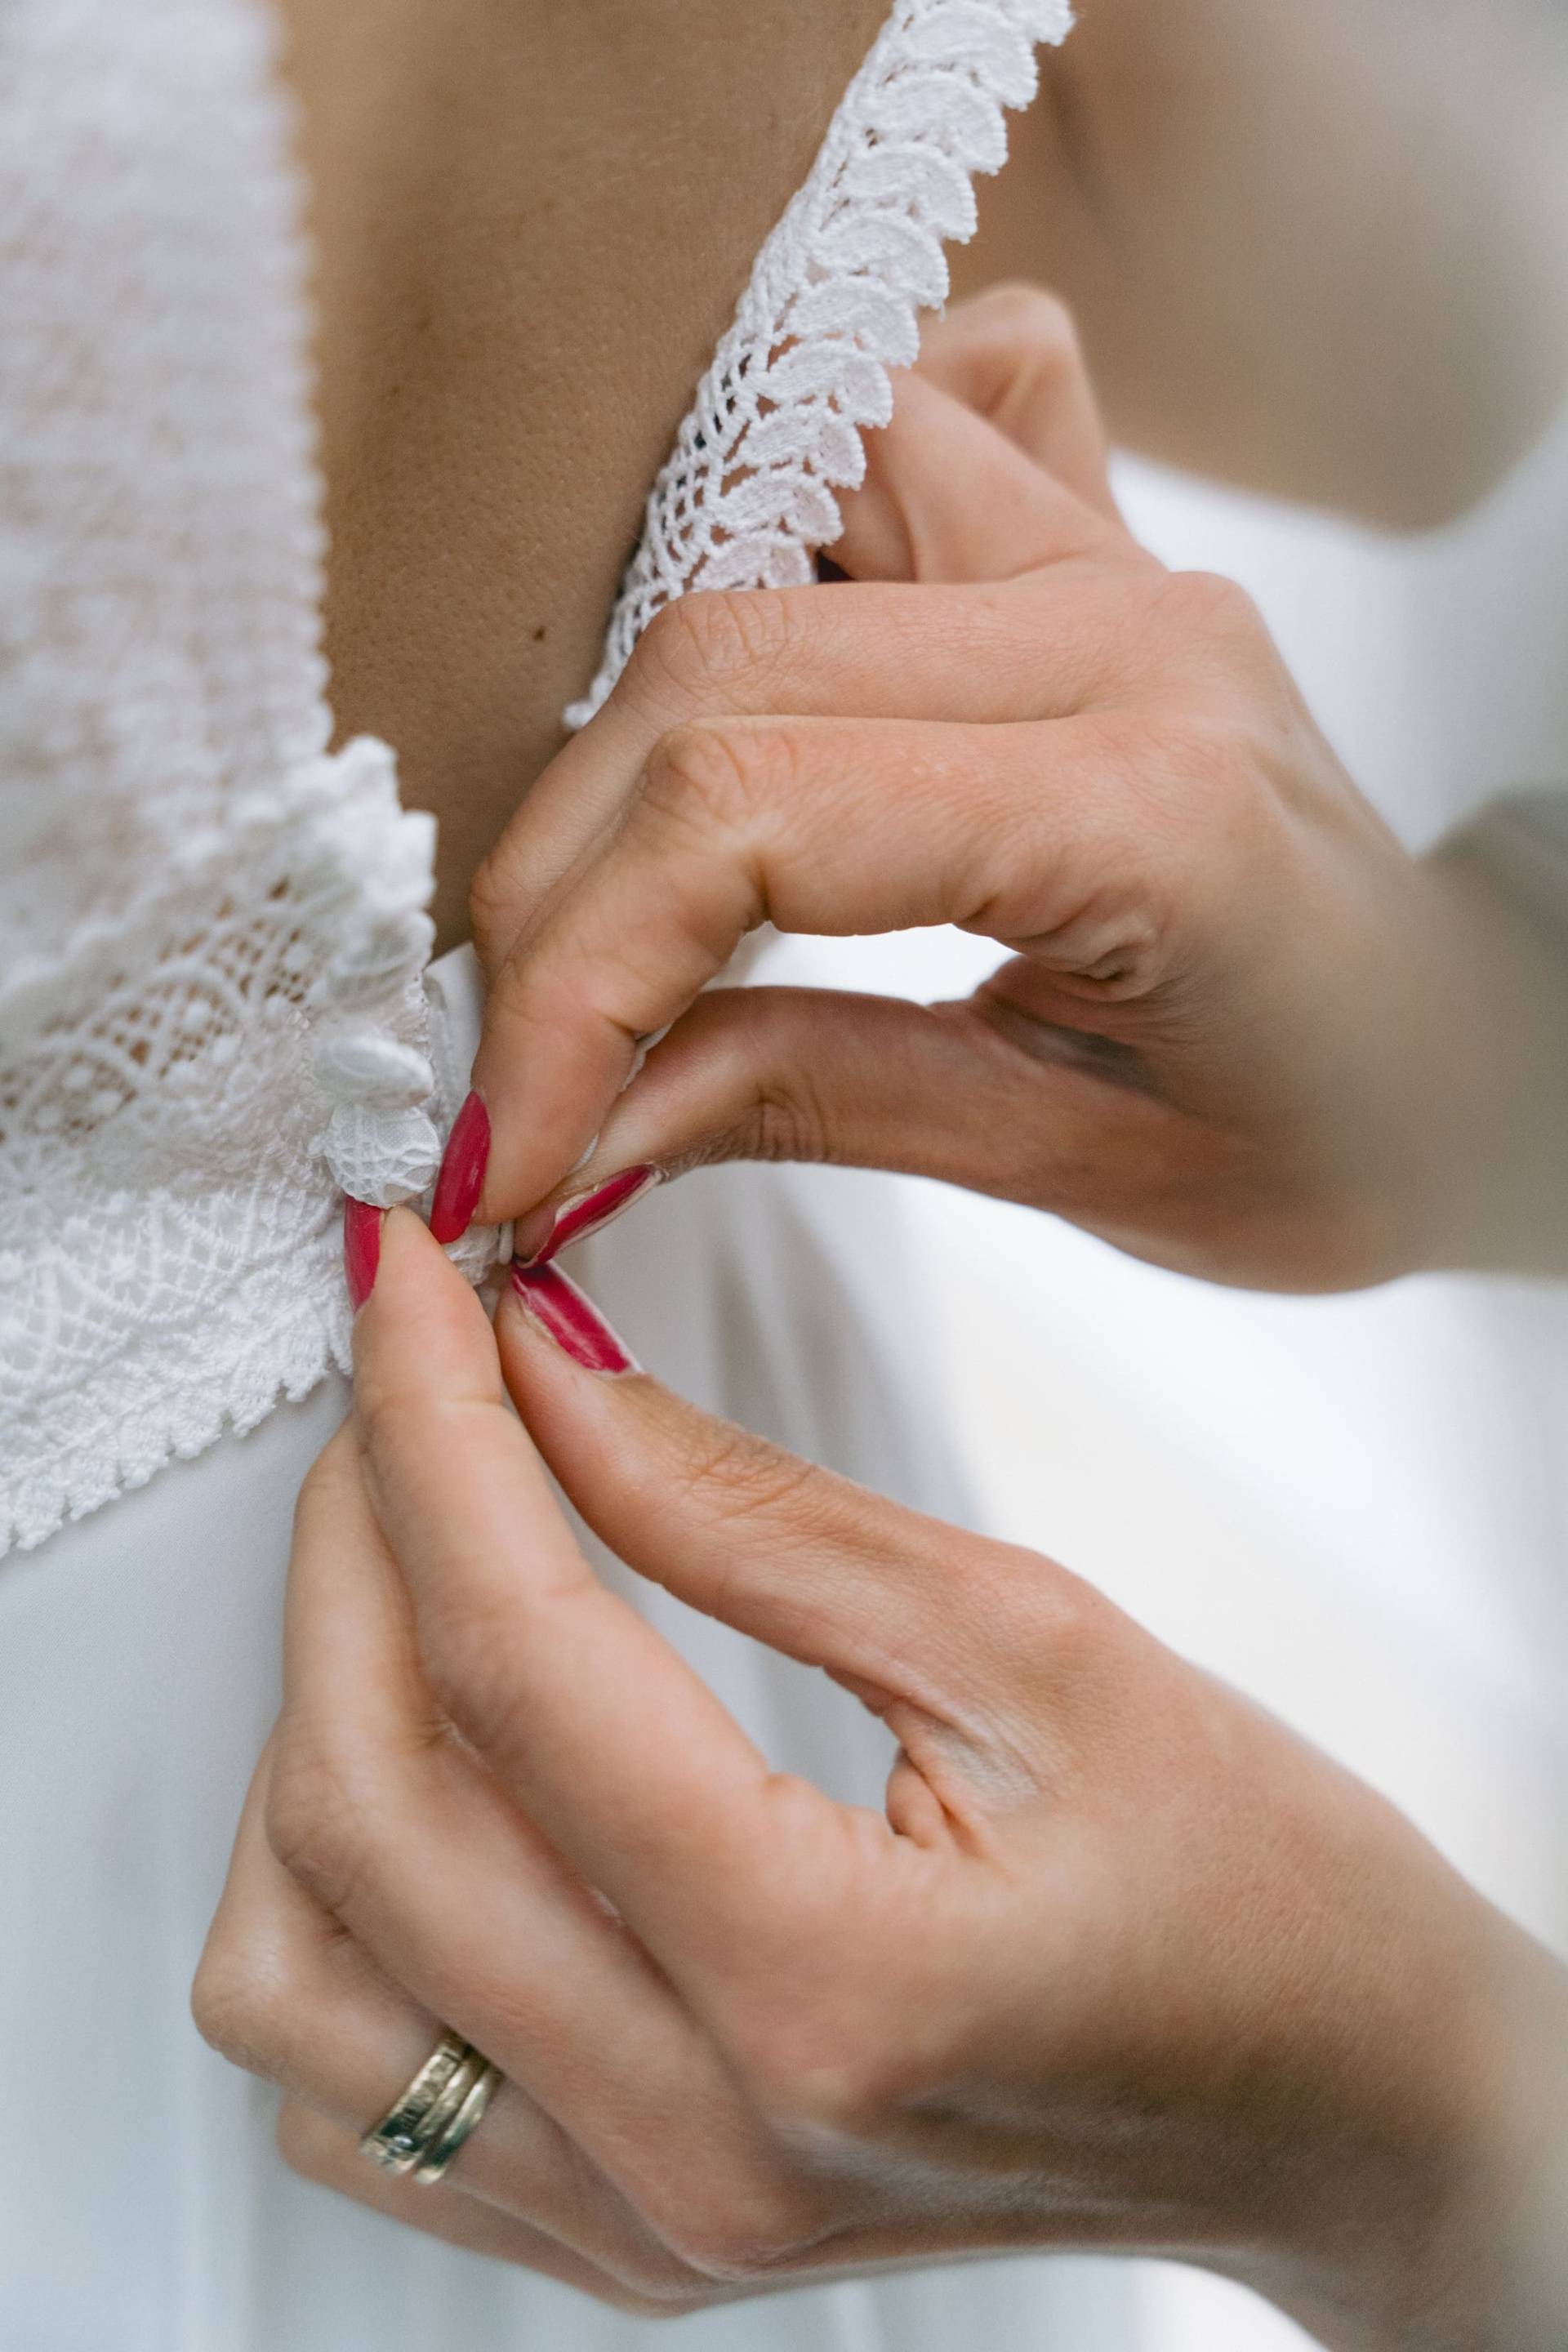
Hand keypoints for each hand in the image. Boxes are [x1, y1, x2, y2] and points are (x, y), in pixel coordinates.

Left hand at [194, 1214, 1567, 2342]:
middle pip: (365, 1805)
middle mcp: (700, 2144)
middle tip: (406, 1387)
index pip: (516, 1659)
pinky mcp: (626, 2238)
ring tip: (403, 1570)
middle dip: (350, 1540)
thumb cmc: (1263, 1898)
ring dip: (309, 1730)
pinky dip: (331, 1905)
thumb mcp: (1037, 1643)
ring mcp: (645, 2221)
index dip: (431, 1429)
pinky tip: (425, 1769)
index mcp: (826, 1986)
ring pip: (294, 1974)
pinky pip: (352, 2093)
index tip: (410, 1285)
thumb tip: (546, 1377)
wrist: (1349, 2114)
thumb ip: (753, 1513)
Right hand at [453, 288, 1547, 1292]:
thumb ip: (817, 1105)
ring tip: (592, 907)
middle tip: (517, 1057)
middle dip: (560, 882)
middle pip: (715, 663)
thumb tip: (573, 1120)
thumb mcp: (1089, 1169)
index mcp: (1151, 811)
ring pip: (756, 514)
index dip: (577, 976)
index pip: (753, 811)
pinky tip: (715, 703)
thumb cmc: (1344, 1127)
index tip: (505, 1140)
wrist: (1479, 1045)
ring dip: (620, 715)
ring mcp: (1109, 555)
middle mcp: (1126, 629)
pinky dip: (747, 527)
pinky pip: (874, 428)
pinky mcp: (1085, 539)